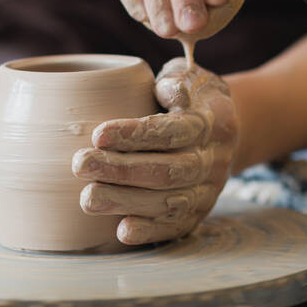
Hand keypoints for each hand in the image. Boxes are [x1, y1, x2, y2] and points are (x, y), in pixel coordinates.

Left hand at [72, 58, 238, 244]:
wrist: (227, 130)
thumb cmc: (194, 95)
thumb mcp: (191, 76)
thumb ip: (176, 80)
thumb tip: (164, 89)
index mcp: (209, 122)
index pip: (171, 131)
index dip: (135, 135)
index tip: (97, 135)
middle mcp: (211, 160)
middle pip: (166, 170)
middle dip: (120, 170)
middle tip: (80, 164)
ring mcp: (207, 190)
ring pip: (168, 202)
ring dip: (126, 202)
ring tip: (87, 198)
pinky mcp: (199, 212)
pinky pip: (176, 227)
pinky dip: (150, 231)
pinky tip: (121, 231)